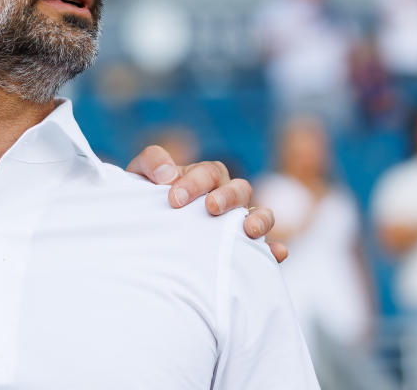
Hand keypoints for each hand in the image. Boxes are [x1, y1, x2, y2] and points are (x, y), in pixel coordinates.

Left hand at [125, 145, 287, 262]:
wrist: (141, 232)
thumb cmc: (144, 200)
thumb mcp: (140, 177)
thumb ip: (151, 163)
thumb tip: (167, 173)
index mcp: (203, 177)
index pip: (209, 172)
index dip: (195, 182)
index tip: (174, 199)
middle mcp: (225, 196)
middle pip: (239, 188)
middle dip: (226, 196)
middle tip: (210, 207)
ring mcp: (237, 222)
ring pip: (260, 213)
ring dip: (259, 218)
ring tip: (248, 229)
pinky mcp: (243, 249)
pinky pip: (267, 248)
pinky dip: (274, 248)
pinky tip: (276, 254)